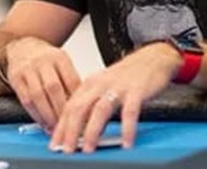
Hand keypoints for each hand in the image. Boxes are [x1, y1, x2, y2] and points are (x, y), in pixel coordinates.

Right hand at [5, 36, 81, 131]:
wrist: (23, 46)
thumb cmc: (46, 59)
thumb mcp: (62, 63)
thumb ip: (71, 81)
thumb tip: (83, 106)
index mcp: (60, 57)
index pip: (71, 80)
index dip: (76, 100)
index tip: (80, 115)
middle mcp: (43, 61)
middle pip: (54, 88)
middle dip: (61, 111)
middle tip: (67, 125)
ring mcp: (28, 68)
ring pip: (38, 95)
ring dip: (47, 115)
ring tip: (55, 128)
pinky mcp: (15, 77)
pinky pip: (26, 99)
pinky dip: (35, 114)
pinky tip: (42, 122)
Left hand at [50, 42, 182, 153]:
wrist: (152, 58)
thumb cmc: (127, 75)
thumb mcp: (103, 86)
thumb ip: (90, 103)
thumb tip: (77, 128)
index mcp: (90, 84)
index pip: (69, 107)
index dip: (60, 127)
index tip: (54, 144)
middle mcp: (101, 84)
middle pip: (79, 108)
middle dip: (70, 131)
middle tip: (66, 149)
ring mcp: (118, 87)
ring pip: (100, 110)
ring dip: (92, 131)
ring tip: (89, 148)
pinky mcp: (136, 91)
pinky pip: (130, 112)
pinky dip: (127, 128)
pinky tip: (126, 142)